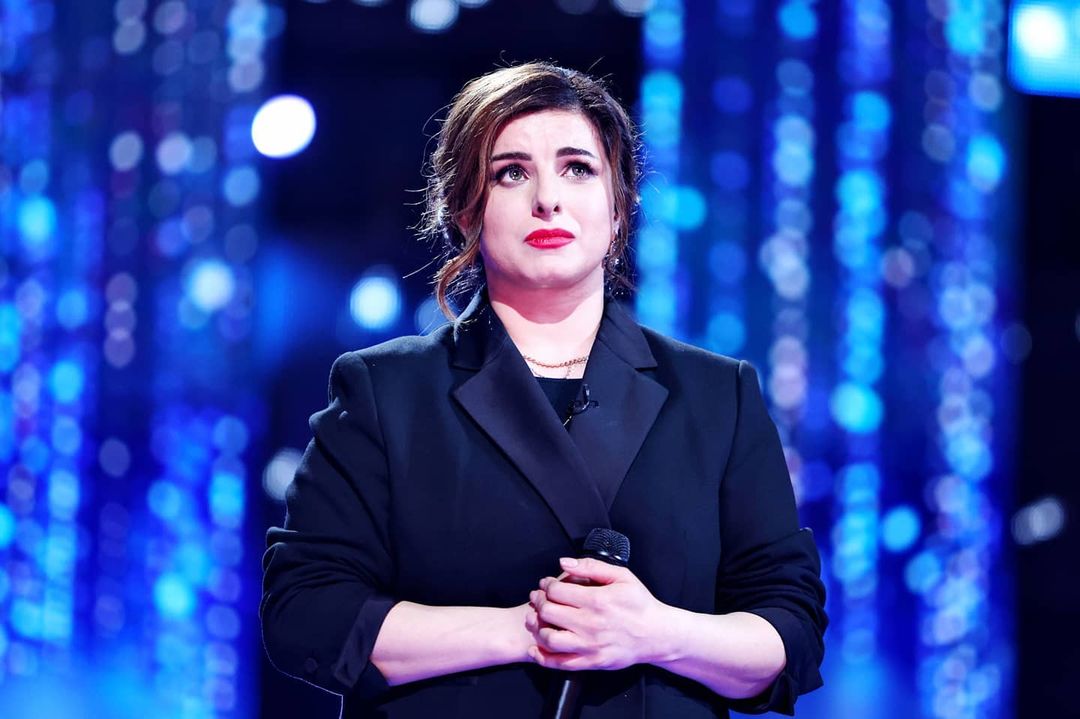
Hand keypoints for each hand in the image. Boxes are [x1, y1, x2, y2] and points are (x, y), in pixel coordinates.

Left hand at [525, 557, 670, 670]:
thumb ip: (591, 566)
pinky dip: (542, 657)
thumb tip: (563, 563)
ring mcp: (590, 646)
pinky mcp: (592, 662)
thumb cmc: (639, 603)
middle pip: (548, 613)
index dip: (546, 585)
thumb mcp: (622, 576)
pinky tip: (536, 647)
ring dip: (536, 627)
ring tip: (536, 619)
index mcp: (597, 600)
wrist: (657, 634)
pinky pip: (559, 663)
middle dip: (538, 602)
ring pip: (549, 639)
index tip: (546, 584)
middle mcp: (591, 624)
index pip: (556, 591)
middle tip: (538, 598)